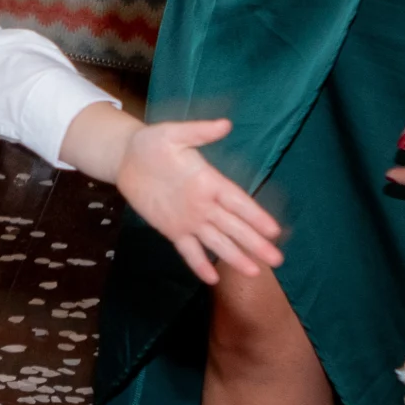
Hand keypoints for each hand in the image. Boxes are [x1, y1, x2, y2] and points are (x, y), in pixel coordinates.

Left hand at [112, 119, 282, 285]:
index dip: (255, 216)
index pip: (238, 202)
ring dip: (235, 257)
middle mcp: (205, 204)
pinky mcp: (172, 230)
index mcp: (209, 181)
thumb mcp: (173, 133)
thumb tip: (225, 125)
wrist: (127, 158)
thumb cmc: (152, 143)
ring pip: (217, 242)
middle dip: (255, 242)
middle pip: (235, 227)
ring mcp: (190, 219)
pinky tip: (212, 279)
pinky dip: (199, 264)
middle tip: (277, 259)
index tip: (274, 230)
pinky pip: (188, 250)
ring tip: (254, 272)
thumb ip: (199, 132)